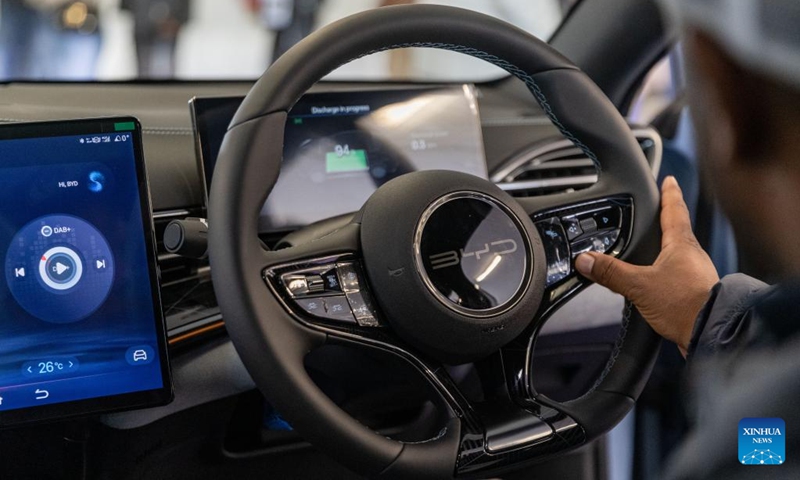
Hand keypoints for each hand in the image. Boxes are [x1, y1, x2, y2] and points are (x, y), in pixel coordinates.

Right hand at [574, 176, 718, 355]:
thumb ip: (610, 272)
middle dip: (667, 219)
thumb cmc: (685, 305)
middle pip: (678, 230)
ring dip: (666, 247)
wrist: (712, 333)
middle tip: (658, 209)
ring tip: (652, 245)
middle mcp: (692, 256)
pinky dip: (665, 271)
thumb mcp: (639, 286)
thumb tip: (585, 260)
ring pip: (678, 253)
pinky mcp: (694, 293)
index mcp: (681, 245)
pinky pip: (676, 274)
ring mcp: (695, 274)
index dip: (669, 193)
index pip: (674, 210)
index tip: (668, 180)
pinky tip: (655, 281)